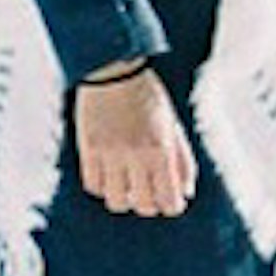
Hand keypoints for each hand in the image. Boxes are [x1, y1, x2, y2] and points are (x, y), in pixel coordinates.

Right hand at [72, 66, 196, 216]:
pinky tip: (109, 175)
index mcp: (162, 149)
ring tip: (127, 185)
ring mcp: (110, 153)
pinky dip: (103, 187)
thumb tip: (186, 193)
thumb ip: (182, 160)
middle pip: (143, 206)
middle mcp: (136, 155)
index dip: (172, 206)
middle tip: (149, 192)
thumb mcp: (172, 125)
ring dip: (124, 198)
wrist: (112, 69)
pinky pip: (94, 186)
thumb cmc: (147, 97)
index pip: (170, 200)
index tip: (170, 201)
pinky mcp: (89, 149)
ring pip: (116, 201)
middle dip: (149, 204)